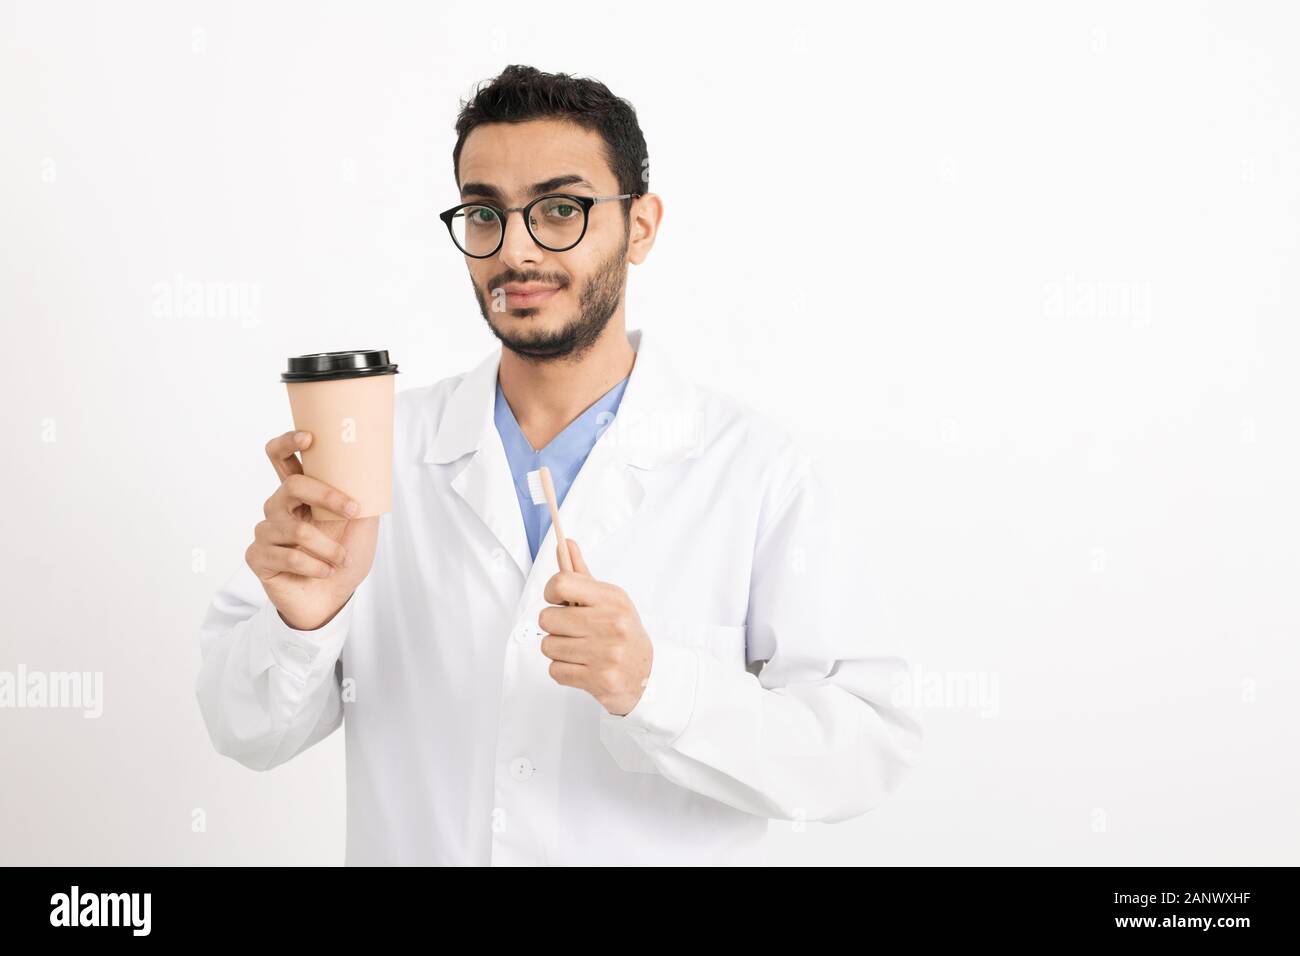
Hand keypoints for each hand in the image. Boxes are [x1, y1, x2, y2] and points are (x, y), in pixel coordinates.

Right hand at [244, 430, 379, 630]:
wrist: (331, 599)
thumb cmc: (344, 558)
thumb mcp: (362, 525)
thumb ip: (362, 497)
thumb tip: (373, 469)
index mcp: (299, 494)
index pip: (282, 457)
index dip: (288, 442)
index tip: (309, 438)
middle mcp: (278, 507)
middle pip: (291, 486)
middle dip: (326, 496)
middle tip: (352, 511)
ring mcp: (265, 531)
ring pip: (297, 529)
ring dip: (328, 548)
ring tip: (339, 560)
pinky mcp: (257, 556)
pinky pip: (289, 556)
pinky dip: (315, 566)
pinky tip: (323, 572)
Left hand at [539, 539, 652, 715]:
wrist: (646, 674)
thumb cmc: (622, 632)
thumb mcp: (608, 600)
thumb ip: (581, 574)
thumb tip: (565, 544)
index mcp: (612, 598)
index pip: (562, 584)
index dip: (550, 592)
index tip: (556, 600)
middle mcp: (611, 623)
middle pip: (548, 618)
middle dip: (554, 626)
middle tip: (571, 630)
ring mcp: (606, 653)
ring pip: (548, 646)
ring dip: (558, 650)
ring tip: (578, 650)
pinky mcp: (600, 678)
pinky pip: (555, 670)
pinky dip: (563, 670)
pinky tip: (581, 666)